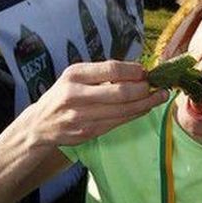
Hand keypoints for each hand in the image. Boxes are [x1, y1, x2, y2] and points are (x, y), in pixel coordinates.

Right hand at [26, 60, 168, 146]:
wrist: (40, 124)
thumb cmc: (62, 96)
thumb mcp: (74, 77)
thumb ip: (99, 74)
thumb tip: (135, 71)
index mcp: (74, 76)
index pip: (110, 69)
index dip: (133, 71)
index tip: (145, 71)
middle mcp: (77, 96)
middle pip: (120, 92)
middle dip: (143, 89)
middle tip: (158, 86)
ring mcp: (83, 117)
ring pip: (122, 110)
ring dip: (146, 104)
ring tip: (160, 97)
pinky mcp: (89, 133)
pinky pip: (118, 123)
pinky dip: (135, 114)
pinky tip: (145, 108)